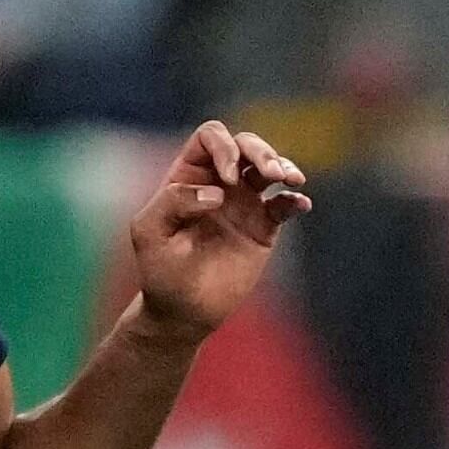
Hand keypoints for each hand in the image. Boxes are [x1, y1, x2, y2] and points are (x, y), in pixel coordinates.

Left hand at [119, 121, 310, 342]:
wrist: (184, 311)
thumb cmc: (160, 271)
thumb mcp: (149, 232)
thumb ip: (172, 202)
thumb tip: (218, 194)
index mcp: (189, 175)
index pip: (211, 138)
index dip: (223, 148)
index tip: (228, 179)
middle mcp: (219, 183)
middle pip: (246, 145)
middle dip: (261, 151)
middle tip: (271, 174)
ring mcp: (243, 204)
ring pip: (269, 168)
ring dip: (283, 166)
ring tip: (291, 180)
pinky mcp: (263, 229)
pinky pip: (284, 206)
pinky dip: (295, 201)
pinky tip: (300, 205)